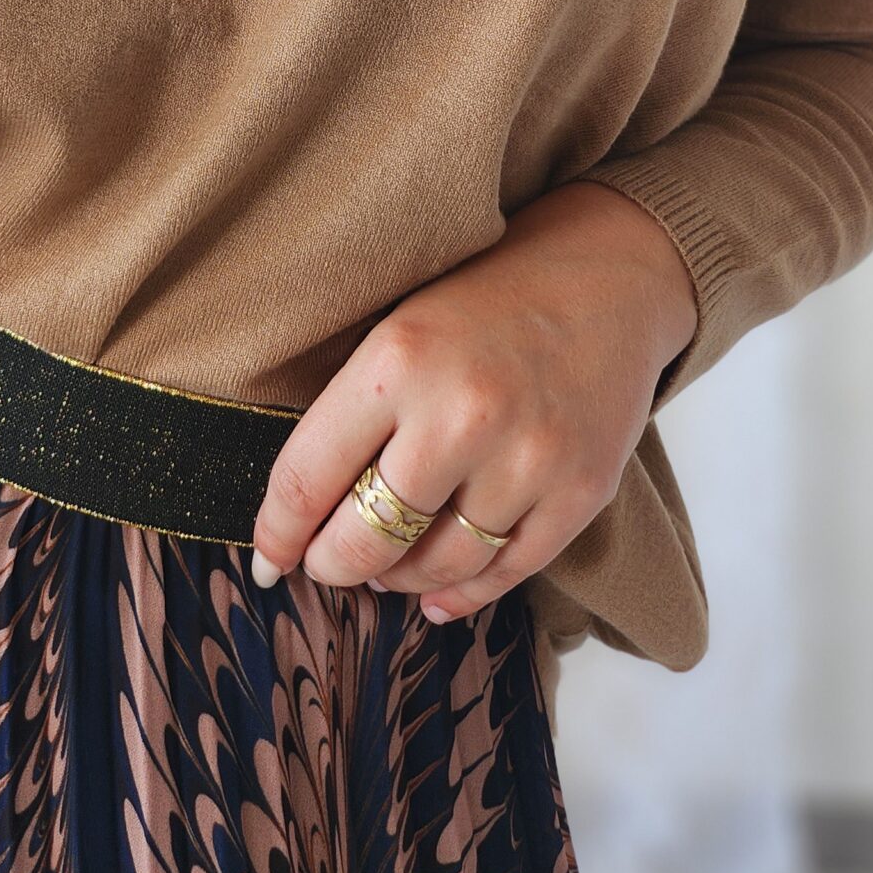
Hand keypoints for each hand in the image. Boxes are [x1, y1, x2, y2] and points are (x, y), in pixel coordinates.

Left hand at [248, 180, 697, 620]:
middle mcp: (462, 412)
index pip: (308, 476)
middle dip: (333, 566)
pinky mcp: (581, 490)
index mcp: (398, 360)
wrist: (606, 277)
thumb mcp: (399, 330)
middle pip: (368, 538)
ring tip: (386, 569)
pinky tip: (437, 595)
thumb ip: (351, 413)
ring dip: (400, 581)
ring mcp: (528, 457)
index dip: (277, 532)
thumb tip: (299, 517)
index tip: (265, 559)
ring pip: (437, 566)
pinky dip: (463, 594)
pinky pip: (506, 572)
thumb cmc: (486, 303)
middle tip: (325, 566)